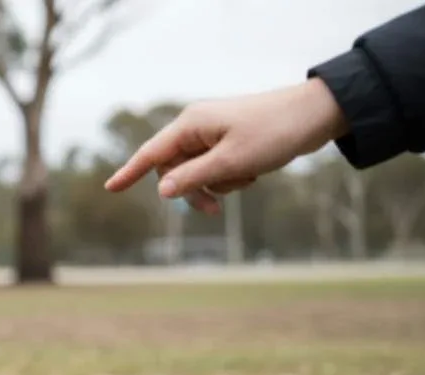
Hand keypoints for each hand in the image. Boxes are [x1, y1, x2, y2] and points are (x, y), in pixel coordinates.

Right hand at [103, 78, 349, 213]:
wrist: (314, 116)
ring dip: (218, 184)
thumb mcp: (231, 161)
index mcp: (190, 125)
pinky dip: (231, 176)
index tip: (110, 189)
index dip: (129, 172)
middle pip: (175, 169)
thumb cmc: (272, 133)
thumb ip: (192, 177)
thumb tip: (161, 191)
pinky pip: (216, 168)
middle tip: (214, 210)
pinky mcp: (228, 141)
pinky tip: (253, 170)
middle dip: (193, 190)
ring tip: (246, 178)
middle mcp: (196, 127)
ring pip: (198, 172)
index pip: (150, 153)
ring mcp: (212, 134)